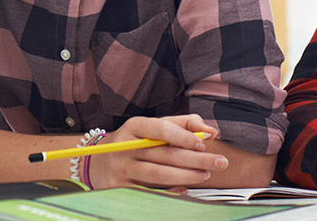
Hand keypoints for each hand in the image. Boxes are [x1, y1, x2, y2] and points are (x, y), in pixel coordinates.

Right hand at [84, 114, 223, 191]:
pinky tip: (185, 190)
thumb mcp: (152, 127)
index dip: (184, 136)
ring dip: (186, 176)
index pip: (161, 129)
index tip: (204, 143)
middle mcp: (126, 147)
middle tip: (219, 162)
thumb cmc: (134, 142)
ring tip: (205, 175)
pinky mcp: (121, 188)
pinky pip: (149, 192)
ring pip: (158, 174)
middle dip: (196, 159)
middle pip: (164, 154)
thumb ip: (183, 124)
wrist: (98, 163)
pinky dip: (170, 192)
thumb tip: (211, 131)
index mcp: (135, 127)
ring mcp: (122, 169)